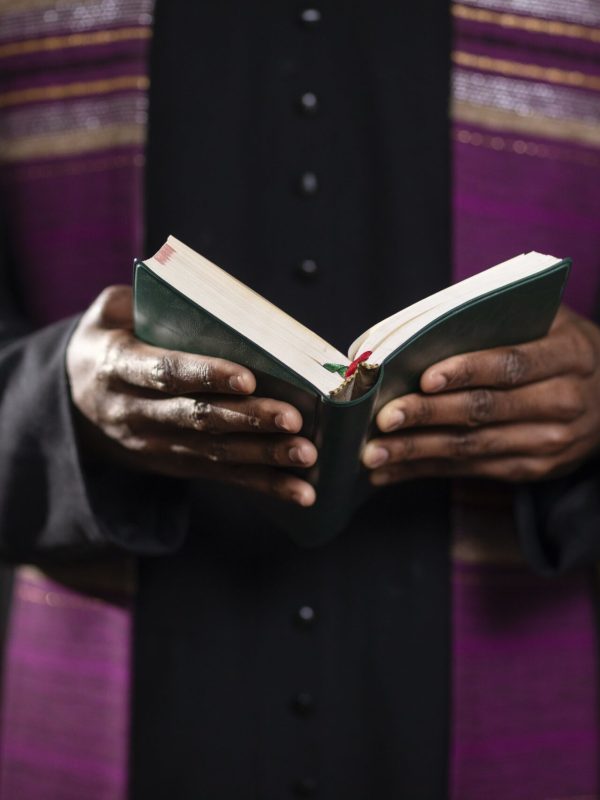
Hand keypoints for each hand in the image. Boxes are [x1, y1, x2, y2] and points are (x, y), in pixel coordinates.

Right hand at [66, 286, 316, 505]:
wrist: (73, 403)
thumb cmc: (107, 343)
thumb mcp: (108, 314)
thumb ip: (142, 300)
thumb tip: (203, 297)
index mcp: (117, 366)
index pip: (164, 372)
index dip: (206, 375)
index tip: (248, 377)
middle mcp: (134, 411)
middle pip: (196, 417)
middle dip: (247, 418)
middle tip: (293, 418)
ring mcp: (155, 444)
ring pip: (214, 452)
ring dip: (263, 456)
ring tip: (306, 455)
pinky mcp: (175, 464)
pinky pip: (221, 476)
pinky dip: (264, 485)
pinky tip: (301, 492)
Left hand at [362, 306, 599, 484]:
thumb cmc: (560, 347)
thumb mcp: (548, 321)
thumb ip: (501, 319)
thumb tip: (427, 326)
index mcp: (569, 355)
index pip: (512, 364)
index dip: (468, 371)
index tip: (424, 378)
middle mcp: (564, 402)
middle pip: (486, 410)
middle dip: (429, 416)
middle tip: (382, 418)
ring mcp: (551, 443)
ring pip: (474, 447)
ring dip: (417, 451)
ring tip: (372, 452)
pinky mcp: (533, 469)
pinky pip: (473, 471)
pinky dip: (426, 470)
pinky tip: (390, 471)